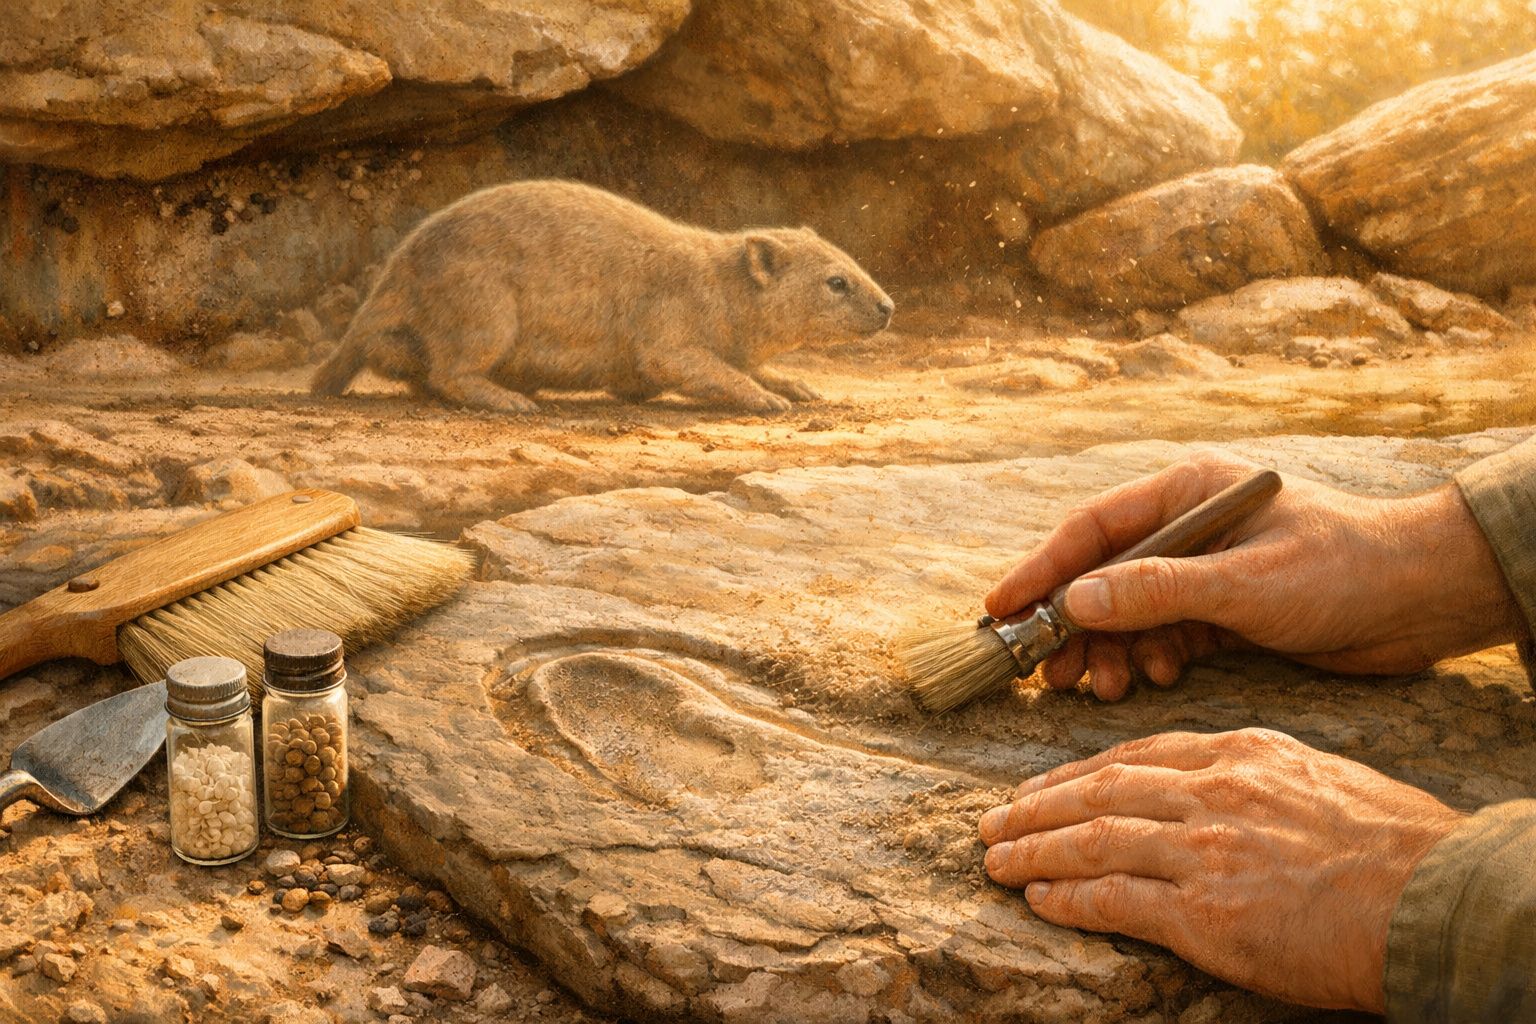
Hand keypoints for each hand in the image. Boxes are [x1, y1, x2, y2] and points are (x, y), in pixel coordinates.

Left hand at [978, 729, 1464, 1011]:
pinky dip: (1068, 896)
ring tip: (996, 859)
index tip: (1041, 786)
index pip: (1134, 755)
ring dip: (1033, 850)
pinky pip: (1113, 898)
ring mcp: (1202, 850)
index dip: (1076, 772)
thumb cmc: (1395, 843)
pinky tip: (1039, 899)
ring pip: (1091, 839)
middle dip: (1036, 807)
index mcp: (1237, 753)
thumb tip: (1213, 790)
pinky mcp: (1204, 912)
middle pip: (1098, 790)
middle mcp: (1210, 792)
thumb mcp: (1317, 777)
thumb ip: (1252, 778)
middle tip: (993, 821)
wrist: (1434, 897)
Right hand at [985, 450, 1525, 699]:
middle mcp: (1188, 527)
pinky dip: (1146, 660)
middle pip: (1100, 575)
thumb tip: (1073, 605)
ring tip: (1101, 689)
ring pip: (1127, 613)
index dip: (1039, 569)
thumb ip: (1156, 591)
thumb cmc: (1344, 569)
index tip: (998, 609)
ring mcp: (1203, 570)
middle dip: (1070, 627)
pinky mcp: (1222, 611)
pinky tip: (1150, 681)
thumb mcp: (1244, 582)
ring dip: (1107, 652)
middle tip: (1046, 673)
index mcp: (1187, 492)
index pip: (1092, 529)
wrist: (1423, 602)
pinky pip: (1160, 636)